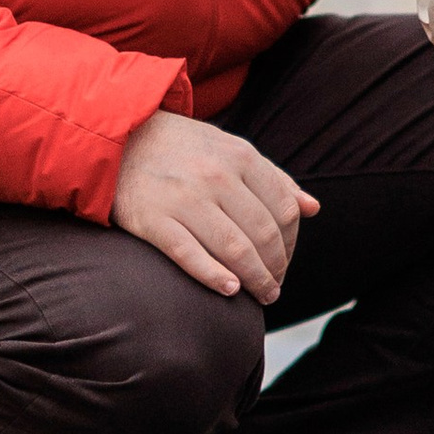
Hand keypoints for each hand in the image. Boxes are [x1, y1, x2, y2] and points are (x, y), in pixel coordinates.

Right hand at [111, 110, 316, 302]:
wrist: (120, 137)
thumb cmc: (183, 147)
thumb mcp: (230, 148)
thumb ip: (272, 177)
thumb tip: (312, 207)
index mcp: (240, 156)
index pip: (283, 210)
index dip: (291, 243)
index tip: (285, 261)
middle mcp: (216, 177)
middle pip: (263, 234)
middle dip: (276, 268)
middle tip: (275, 287)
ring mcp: (184, 199)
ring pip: (234, 249)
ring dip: (254, 279)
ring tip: (262, 295)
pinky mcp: (152, 220)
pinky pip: (190, 255)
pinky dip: (214, 276)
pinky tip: (230, 290)